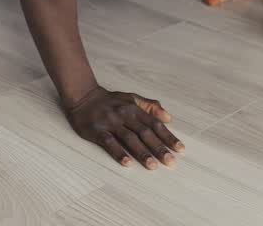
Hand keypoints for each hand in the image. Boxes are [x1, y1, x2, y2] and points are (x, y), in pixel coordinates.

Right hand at [65, 87, 184, 169]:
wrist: (83, 96)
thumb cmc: (110, 100)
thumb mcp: (131, 98)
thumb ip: (150, 106)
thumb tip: (168, 117)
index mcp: (134, 108)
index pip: (155, 124)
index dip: (168, 136)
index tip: (179, 149)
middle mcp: (124, 115)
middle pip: (145, 133)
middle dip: (158, 148)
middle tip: (170, 161)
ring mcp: (111, 123)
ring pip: (129, 138)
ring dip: (142, 153)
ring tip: (152, 165)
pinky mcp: (97, 130)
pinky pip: (109, 142)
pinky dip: (119, 153)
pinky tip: (127, 163)